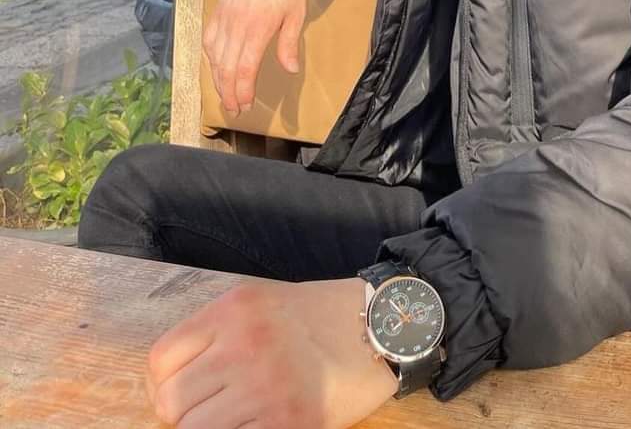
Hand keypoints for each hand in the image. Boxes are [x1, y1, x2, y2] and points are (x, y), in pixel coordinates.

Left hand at [146, 278, 397, 428]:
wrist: (380, 328)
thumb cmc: (316, 318)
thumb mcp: (259, 303)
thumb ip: (214, 334)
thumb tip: (169, 388)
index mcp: (234, 309)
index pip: (160, 363)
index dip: (166, 386)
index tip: (188, 392)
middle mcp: (245, 344)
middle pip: (172, 404)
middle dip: (188, 414)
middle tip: (217, 409)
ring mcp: (266, 385)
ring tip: (239, 418)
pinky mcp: (290, 421)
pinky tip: (260, 422)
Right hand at [202, 0, 306, 115]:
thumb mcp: (296, 14)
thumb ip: (288, 44)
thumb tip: (290, 69)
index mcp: (257, 27)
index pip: (244, 67)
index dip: (242, 89)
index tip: (245, 104)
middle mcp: (236, 24)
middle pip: (226, 67)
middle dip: (228, 91)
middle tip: (234, 109)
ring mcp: (224, 16)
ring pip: (214, 56)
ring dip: (218, 78)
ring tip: (225, 94)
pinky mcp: (218, 10)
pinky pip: (208, 40)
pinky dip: (210, 58)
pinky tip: (216, 67)